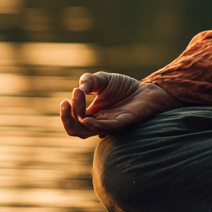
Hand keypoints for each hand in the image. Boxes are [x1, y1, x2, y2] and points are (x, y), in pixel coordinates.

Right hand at [59, 71, 178, 138]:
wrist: (147, 90)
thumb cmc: (124, 88)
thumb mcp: (103, 79)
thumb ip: (90, 80)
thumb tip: (79, 87)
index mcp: (91, 115)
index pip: (74, 118)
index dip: (70, 107)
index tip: (76, 90)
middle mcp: (98, 123)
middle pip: (74, 130)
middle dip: (66, 117)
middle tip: (65, 101)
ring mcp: (109, 125)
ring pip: (86, 132)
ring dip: (77, 118)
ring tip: (77, 99)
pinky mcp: (122, 123)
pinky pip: (106, 128)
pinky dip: (94, 125)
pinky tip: (86, 118)